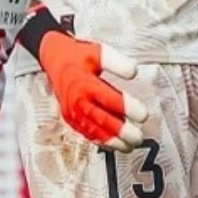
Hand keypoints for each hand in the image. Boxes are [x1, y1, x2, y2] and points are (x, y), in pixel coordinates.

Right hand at [38, 34, 148, 151]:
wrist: (54, 59)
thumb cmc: (77, 57)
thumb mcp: (98, 52)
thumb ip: (117, 62)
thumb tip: (133, 71)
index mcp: (85, 84)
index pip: (110, 100)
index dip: (128, 109)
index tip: (143, 115)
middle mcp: (77, 101)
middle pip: (102, 121)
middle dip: (122, 132)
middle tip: (138, 137)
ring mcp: (72, 113)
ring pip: (94, 132)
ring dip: (112, 142)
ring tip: (129, 146)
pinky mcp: (70, 119)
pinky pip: (86, 134)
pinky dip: (101, 141)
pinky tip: (113, 144)